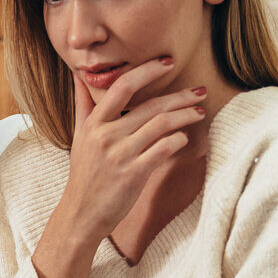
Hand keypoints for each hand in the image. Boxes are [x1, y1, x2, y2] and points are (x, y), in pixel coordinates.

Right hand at [59, 59, 207, 246]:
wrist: (81, 214)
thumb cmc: (84, 175)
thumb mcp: (78, 136)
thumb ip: (83, 104)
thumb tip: (77, 75)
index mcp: (94, 123)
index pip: (122, 86)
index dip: (147, 71)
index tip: (167, 63)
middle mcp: (106, 135)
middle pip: (150, 105)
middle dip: (180, 96)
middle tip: (199, 91)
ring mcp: (120, 154)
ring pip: (160, 125)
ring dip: (185, 116)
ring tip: (199, 112)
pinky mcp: (133, 174)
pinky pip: (163, 149)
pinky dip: (177, 140)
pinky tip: (184, 139)